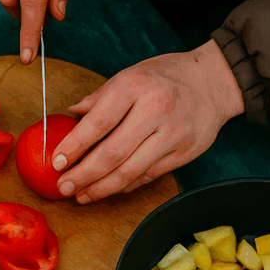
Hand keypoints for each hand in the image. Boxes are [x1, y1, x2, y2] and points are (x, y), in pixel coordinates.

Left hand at [50, 39, 245, 201]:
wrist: (214, 81)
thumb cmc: (164, 75)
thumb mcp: (129, 74)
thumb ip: (99, 98)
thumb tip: (70, 115)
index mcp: (135, 86)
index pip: (99, 122)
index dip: (74, 146)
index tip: (56, 162)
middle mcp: (156, 110)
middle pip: (113, 153)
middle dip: (84, 175)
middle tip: (63, 187)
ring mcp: (173, 134)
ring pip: (131, 171)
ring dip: (102, 188)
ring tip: (81, 195)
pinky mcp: (185, 153)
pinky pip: (149, 175)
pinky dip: (125, 186)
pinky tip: (107, 189)